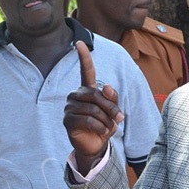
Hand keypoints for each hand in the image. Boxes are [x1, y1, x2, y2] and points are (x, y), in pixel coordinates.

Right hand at [63, 41, 123, 173]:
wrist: (96, 145)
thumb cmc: (104, 125)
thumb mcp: (113, 111)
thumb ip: (112, 98)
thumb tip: (106, 86)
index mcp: (87, 89)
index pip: (85, 71)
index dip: (83, 57)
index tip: (79, 43)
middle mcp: (76, 95)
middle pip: (96, 95)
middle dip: (112, 107)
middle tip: (120, 118)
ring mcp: (69, 107)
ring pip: (93, 109)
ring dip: (106, 120)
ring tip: (109, 127)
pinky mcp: (68, 120)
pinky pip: (88, 120)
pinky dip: (100, 127)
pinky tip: (102, 132)